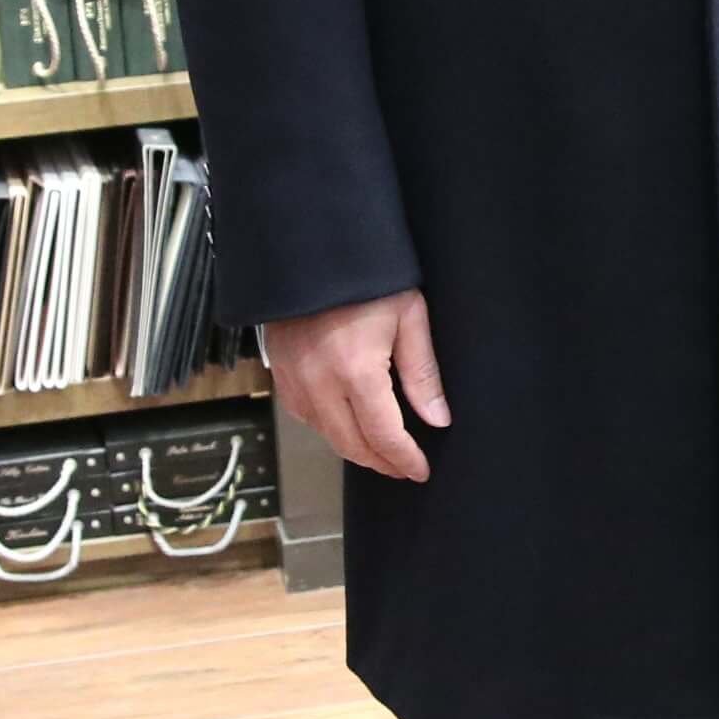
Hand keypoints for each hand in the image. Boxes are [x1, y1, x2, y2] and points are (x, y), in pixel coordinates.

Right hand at [259, 290, 449, 481]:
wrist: (312, 247)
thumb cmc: (367, 276)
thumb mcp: (408, 316)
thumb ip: (422, 373)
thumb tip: (438, 419)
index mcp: (356, 371)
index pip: (383, 435)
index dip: (404, 459)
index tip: (420, 471)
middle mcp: (319, 383)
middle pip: (352, 445)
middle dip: (382, 462)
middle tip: (404, 468)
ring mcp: (295, 379)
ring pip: (326, 435)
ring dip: (354, 449)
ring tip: (381, 451)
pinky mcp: (280, 371)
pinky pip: (303, 416)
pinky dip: (327, 429)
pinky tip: (346, 425)